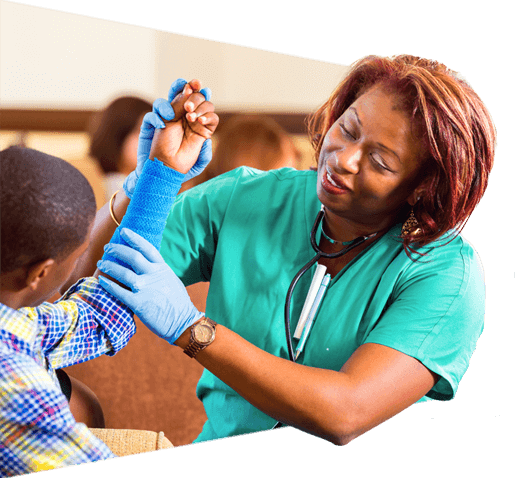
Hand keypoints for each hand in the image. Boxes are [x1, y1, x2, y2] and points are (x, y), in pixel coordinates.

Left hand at [97, 228, 203, 344]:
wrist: (183, 322)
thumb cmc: (178, 303)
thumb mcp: (171, 281)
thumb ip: (158, 273)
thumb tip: (147, 267)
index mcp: (162, 269)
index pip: (147, 248)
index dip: (134, 238)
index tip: (123, 231)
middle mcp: (153, 275)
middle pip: (132, 256)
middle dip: (117, 250)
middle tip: (107, 247)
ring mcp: (145, 288)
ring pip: (122, 272)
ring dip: (109, 266)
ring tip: (101, 263)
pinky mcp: (138, 303)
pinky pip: (118, 291)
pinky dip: (108, 285)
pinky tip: (101, 280)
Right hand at [123, 79, 215, 197]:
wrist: (161, 176)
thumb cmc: (180, 169)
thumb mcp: (197, 164)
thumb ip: (205, 154)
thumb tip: (208, 141)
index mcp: (192, 124)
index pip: (197, 104)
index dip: (202, 95)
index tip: (207, 90)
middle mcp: (177, 119)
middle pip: (181, 96)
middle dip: (188, 89)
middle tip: (193, 89)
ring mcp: (163, 121)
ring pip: (164, 102)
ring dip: (172, 101)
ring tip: (180, 112)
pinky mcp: (149, 128)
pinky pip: (150, 117)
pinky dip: (156, 117)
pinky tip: (163, 124)